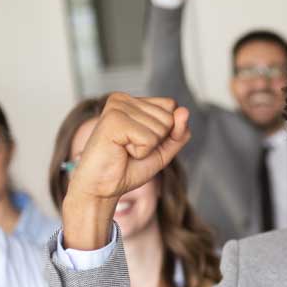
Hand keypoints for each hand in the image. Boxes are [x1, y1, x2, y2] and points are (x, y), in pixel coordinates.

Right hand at [66, 93, 190, 203]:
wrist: (102, 188)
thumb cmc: (128, 169)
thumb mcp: (162, 151)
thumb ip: (178, 133)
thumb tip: (184, 111)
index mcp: (133, 101)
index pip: (172, 106)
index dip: (166, 132)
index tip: (142, 143)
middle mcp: (124, 99)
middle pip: (169, 117)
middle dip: (156, 141)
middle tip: (131, 149)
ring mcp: (117, 106)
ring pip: (161, 127)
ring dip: (147, 148)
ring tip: (124, 150)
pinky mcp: (113, 119)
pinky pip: (149, 138)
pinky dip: (140, 152)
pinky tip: (121, 150)